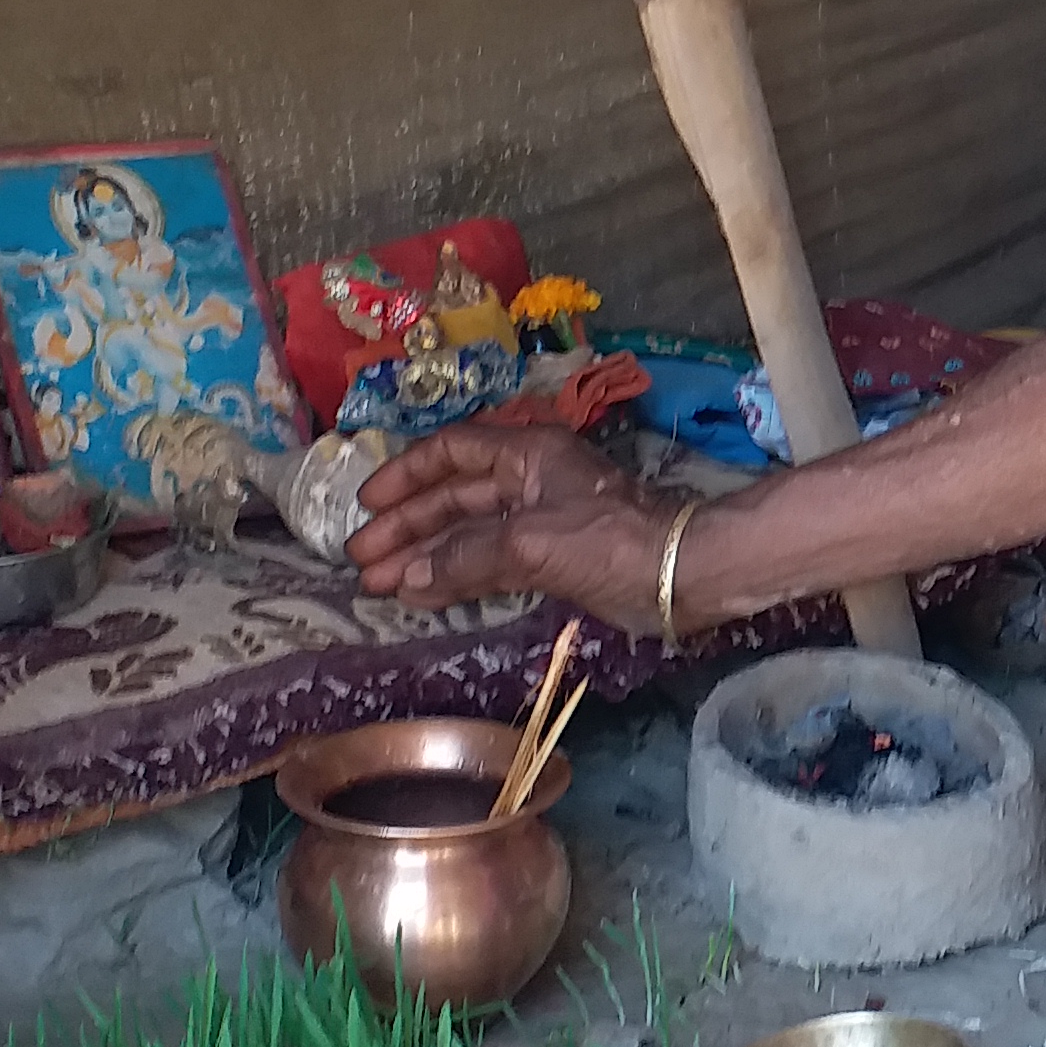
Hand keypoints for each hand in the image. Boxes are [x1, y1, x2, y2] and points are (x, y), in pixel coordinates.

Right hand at [346, 425, 661, 618]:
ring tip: (380, 584)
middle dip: (406, 527)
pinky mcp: (554, 559)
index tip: (367, 505)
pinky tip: (423, 595)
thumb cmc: (613, 544)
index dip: (406, 475)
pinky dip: (455, 576)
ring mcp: (542, 521)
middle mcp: (531, 481)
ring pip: (469, 533)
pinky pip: (490, 562)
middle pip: (454, 497)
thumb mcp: (532, 544)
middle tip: (362, 561)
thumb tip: (406, 575)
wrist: (683, 576)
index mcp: (528, 455)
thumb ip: (465, 556)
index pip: (452, 452)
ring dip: (424, 556)